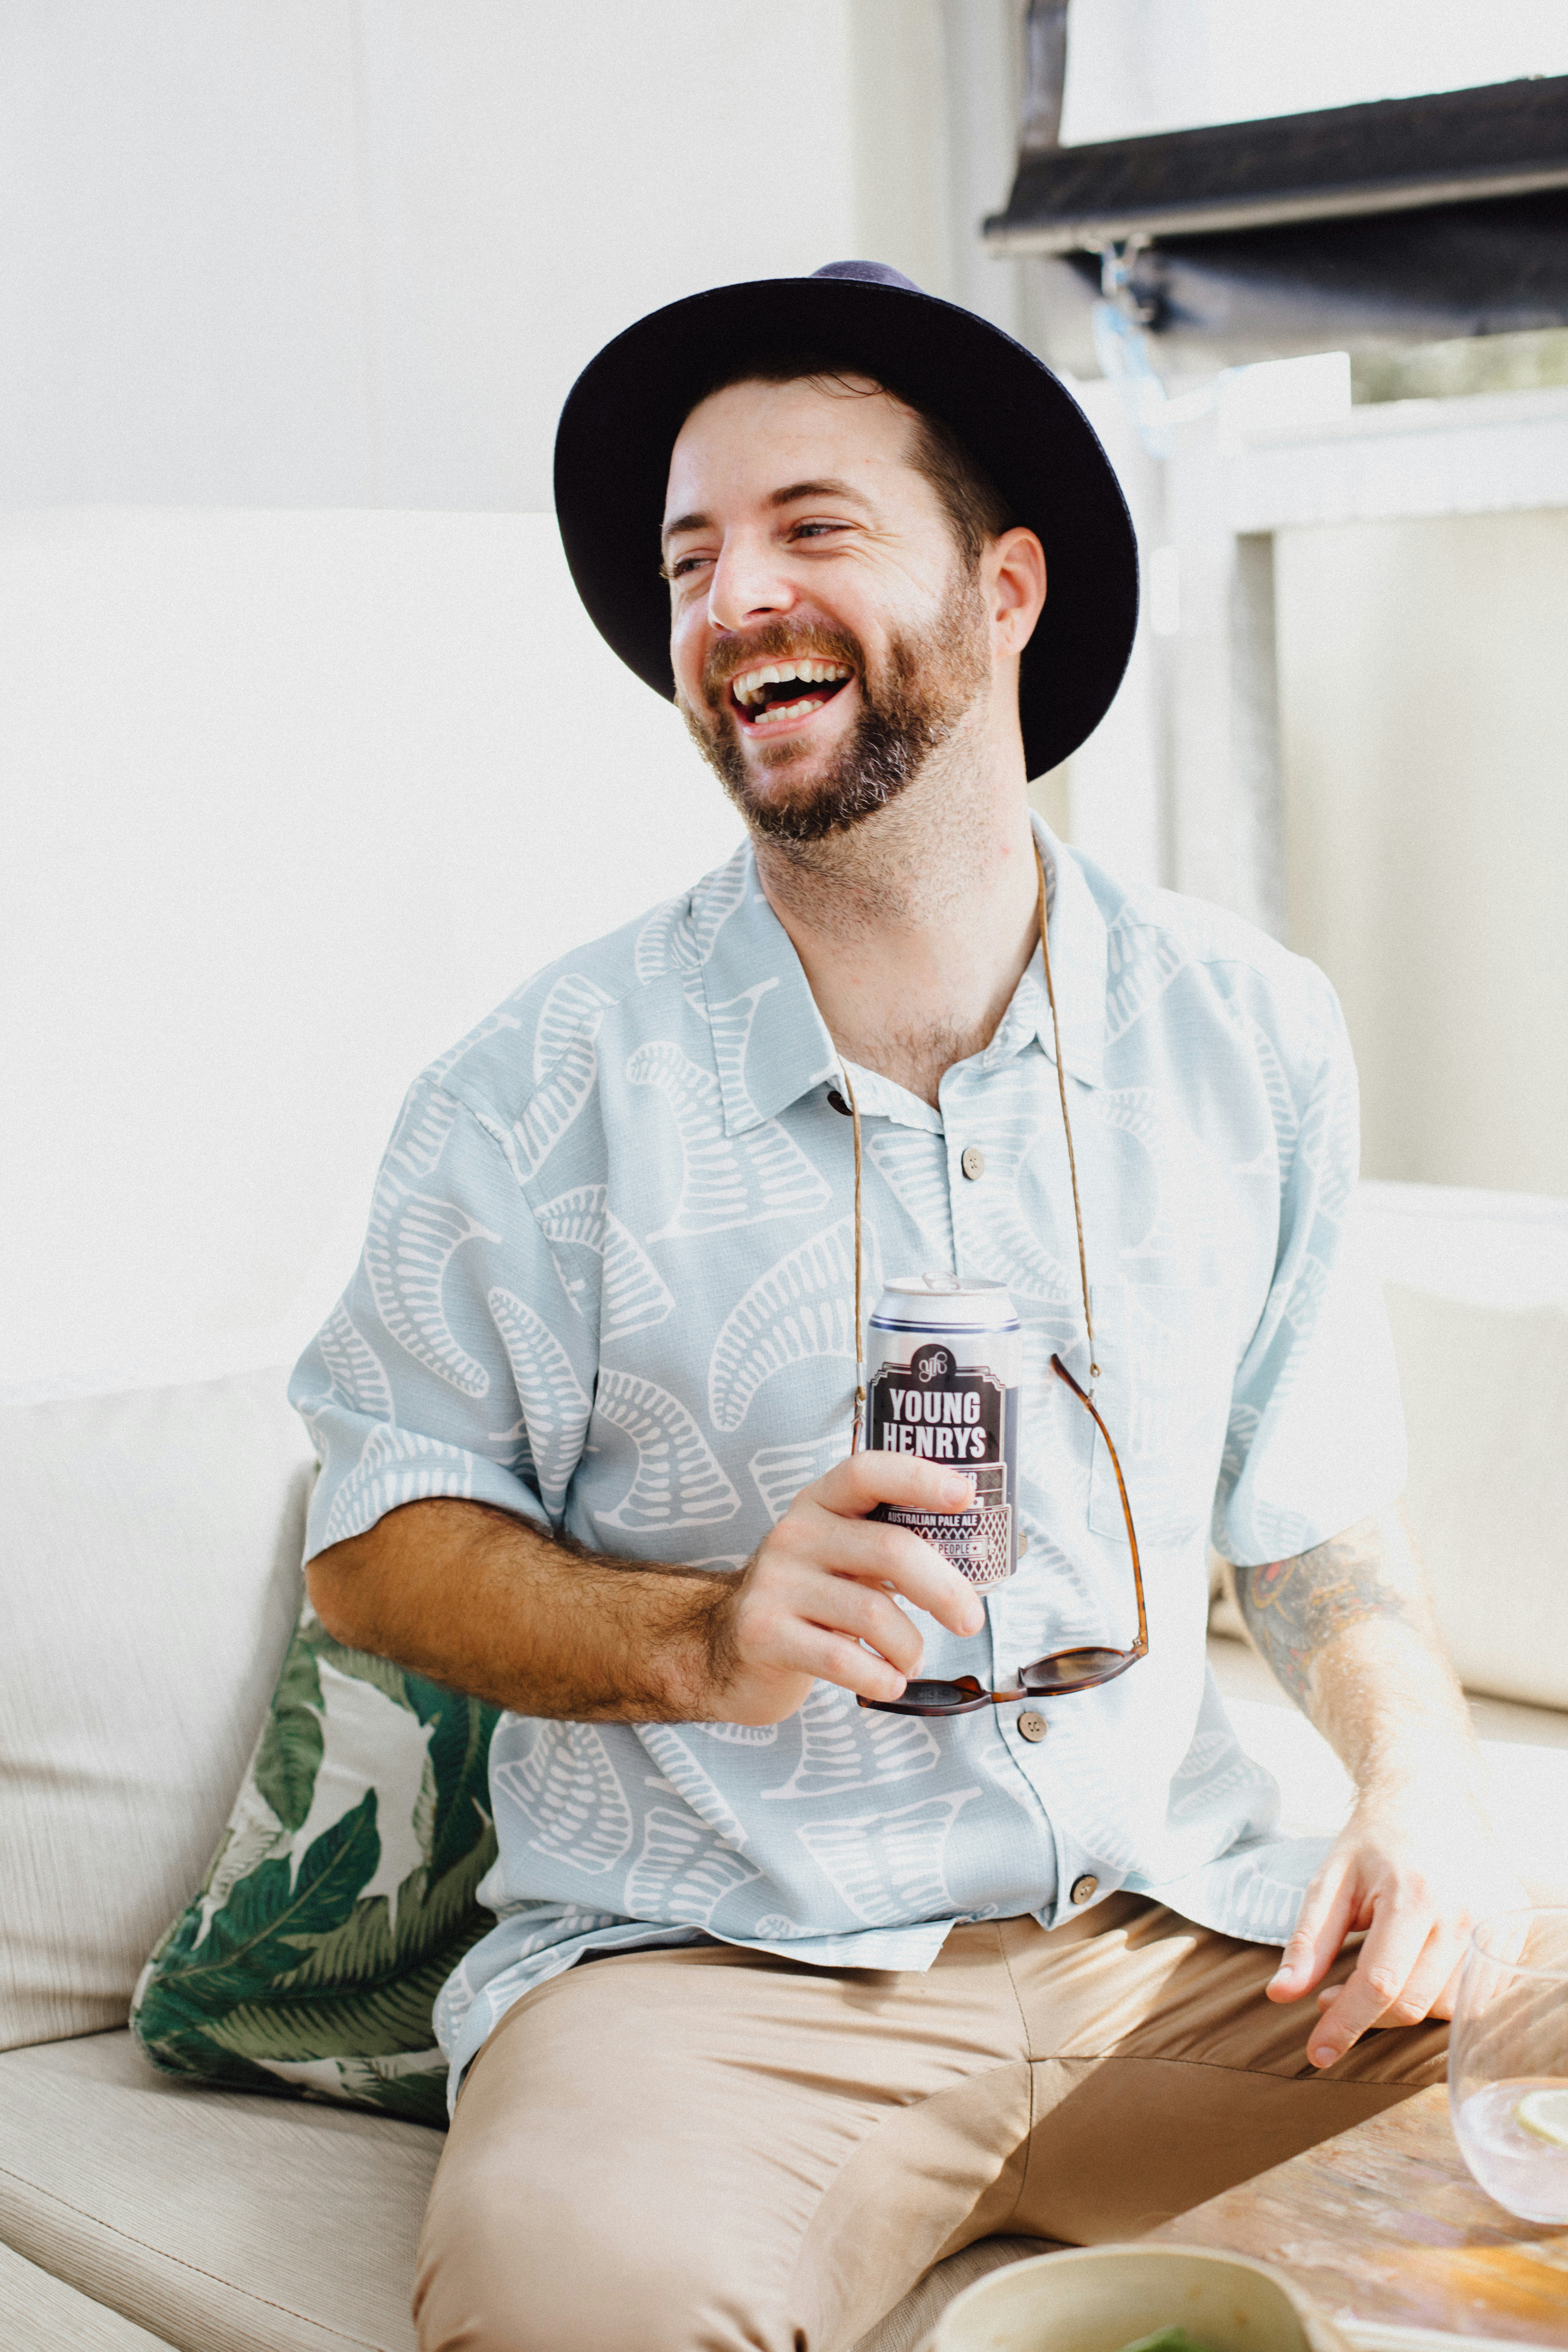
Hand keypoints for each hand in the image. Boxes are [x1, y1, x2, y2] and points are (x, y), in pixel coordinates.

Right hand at [703, 1454, 984, 1725]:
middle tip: (969, 1621)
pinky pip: (843, 1659)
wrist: (729, 1646)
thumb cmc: (811, 1597)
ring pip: (874, 1614)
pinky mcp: (764, 1633)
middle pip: (890, 1550)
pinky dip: (881, 1678)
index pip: (868, 1472)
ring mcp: (775, 1584)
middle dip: (945, 1590)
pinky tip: (888, 1682)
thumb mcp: (841, 1555)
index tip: (965, 1495)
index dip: (919, 1478)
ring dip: (910, 1647)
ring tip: (911, 1660)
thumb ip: (890, 1545)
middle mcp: (795, 1535)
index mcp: (820, 1503)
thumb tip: (974, 1557)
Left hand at [1265, 1780, 1525, 2066]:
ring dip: (1405, 2007)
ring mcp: (1496, 1923)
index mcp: (1415, 1896)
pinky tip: (1416, 1973)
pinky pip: (1480, 1995)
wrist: (1433, 1796)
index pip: (1379, 1985)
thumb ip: (1309, 1940)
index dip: (1345, 2025)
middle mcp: (1463, 1913)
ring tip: (1375, 1975)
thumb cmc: (1376, 1839)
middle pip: (1413, 2003)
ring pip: (1448, 2008)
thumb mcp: (1331, 1879)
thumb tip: (1281, 1996)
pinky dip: (1444, 1998)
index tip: (1317, 2053)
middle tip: (1333, 1996)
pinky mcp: (1514, 1929)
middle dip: (1366, 2016)